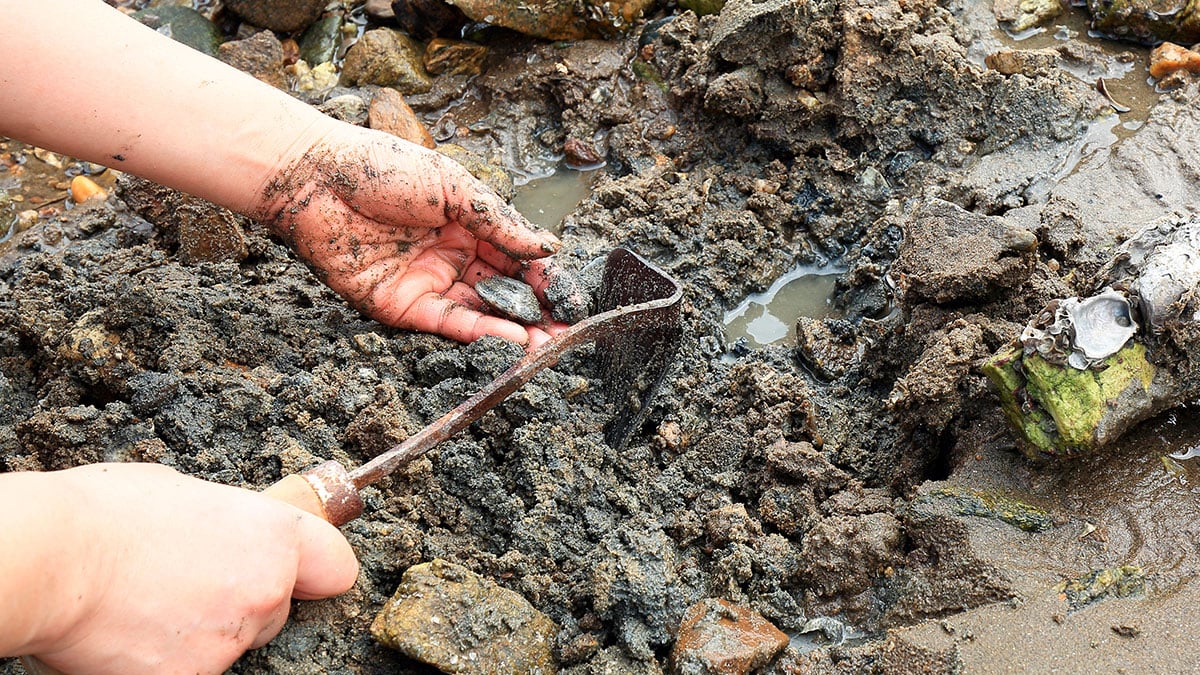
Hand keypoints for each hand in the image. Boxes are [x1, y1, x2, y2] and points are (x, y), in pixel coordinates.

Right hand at [17, 464, 357, 673]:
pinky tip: (136, 633)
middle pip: (276, 608)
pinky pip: (195, 669)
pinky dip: (170, 659)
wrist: (52, 561)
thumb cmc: (105, 516)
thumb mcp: (187, 495)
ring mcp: (232, 641)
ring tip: (152, 602)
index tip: (304, 572)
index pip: (336, 566)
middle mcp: (266, 590)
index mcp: (273, 536)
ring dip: (206, 631)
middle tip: (190, 581)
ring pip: (235, 643)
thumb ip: (228, 523)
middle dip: (244, 600)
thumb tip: (228, 536)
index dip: (316, 569)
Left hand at [258, 124, 568, 349]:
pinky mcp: (402, 307)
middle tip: (566, 332)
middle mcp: (452, 257)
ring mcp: (428, 284)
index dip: (545, 279)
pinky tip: (513, 339)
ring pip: (482, 313)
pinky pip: (449, 324)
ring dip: (516, 331)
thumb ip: (499, 222)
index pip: (518, 259)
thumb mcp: (453, 186)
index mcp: (469, 224)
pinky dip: (482, 334)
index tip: (570, 298)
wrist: (314, 179)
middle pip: (504, 291)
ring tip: (547, 345)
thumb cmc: (381, 168)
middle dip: (538, 313)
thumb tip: (548, 249)